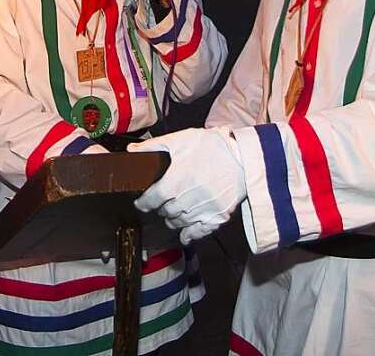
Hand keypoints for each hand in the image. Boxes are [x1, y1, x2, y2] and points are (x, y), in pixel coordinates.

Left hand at [130, 127, 246, 244]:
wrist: (243, 156)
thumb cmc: (211, 146)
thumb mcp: (180, 140)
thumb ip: (154, 146)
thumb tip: (131, 151)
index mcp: (176, 180)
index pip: (152, 200)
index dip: (143, 202)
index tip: (141, 202)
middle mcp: (188, 198)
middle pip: (165, 212)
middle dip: (160, 207)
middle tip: (161, 202)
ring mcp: (204, 210)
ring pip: (180, 223)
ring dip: (173, 219)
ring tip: (172, 212)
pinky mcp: (218, 216)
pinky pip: (199, 232)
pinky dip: (189, 234)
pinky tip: (185, 233)